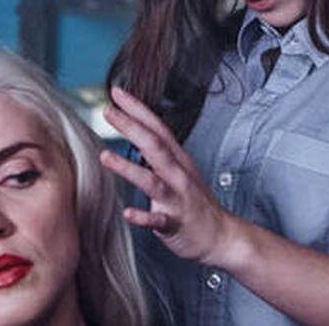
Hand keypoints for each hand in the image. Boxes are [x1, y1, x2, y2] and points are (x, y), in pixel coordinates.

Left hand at [99, 86, 238, 265]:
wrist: (223, 236)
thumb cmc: (196, 204)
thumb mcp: (180, 171)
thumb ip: (159, 154)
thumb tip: (135, 135)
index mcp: (178, 160)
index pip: (156, 127)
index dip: (138, 109)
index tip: (117, 92)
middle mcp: (178, 175)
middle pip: (154, 145)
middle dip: (131, 126)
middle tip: (108, 110)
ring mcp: (178, 199)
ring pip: (153, 181)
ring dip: (128, 168)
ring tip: (105, 156)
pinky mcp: (177, 223)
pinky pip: (159, 221)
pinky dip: (144, 217)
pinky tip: (128, 213)